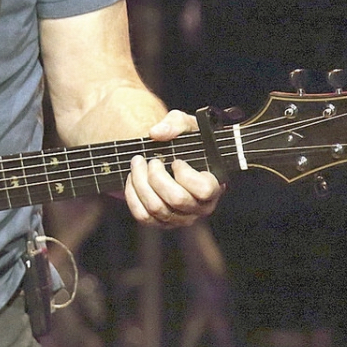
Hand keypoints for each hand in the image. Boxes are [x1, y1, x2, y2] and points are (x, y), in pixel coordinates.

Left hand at [124, 110, 223, 227]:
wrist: (171, 155)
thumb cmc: (185, 142)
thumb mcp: (185, 125)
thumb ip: (175, 124)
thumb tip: (156, 133)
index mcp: (213, 186)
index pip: (204, 190)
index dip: (186, 175)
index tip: (176, 161)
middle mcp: (200, 207)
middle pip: (177, 199)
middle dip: (157, 176)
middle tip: (151, 160)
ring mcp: (181, 218)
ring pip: (157, 209)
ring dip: (141, 183)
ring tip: (138, 163)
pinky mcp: (162, 222)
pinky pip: (143, 216)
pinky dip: (133, 196)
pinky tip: (133, 179)